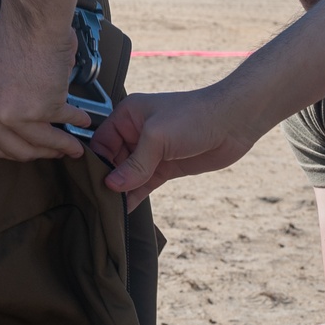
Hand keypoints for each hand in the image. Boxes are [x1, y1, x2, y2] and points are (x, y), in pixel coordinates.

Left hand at [0, 13, 89, 160]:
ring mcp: (14, 114)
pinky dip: (77, 121)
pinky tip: (82, 120)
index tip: (29, 151)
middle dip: (40, 154)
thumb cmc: (15, 38)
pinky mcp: (42, 109)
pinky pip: (64, 121)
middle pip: (17, 151)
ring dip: (62, 146)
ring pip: (43, 143)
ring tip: (74, 146)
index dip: (14, 151)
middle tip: (55, 152)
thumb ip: (2, 102)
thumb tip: (25, 123)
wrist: (31, 22)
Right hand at [91, 88, 254, 208]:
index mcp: (128, 115)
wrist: (233, 123)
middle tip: (100, 201)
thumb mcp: (157, 137)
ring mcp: (152, 151)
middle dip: (108, 179)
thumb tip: (113, 185)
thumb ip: (135, 164)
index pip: (102, 141)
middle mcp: (136, 132)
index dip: (97, 162)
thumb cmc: (194, 116)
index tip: (92, 183)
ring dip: (122, 191)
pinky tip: (127, 209)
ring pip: (129, 174)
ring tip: (110, 209)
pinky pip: (145, 183)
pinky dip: (136, 195)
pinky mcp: (166, 167)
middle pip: (113, 159)